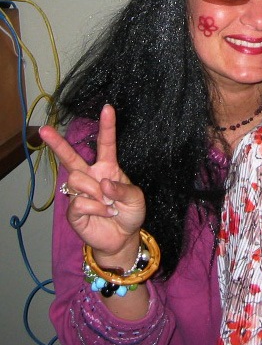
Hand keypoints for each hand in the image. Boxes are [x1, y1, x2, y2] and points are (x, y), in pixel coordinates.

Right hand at [40, 105, 145, 264]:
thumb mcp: (136, 199)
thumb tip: (103, 184)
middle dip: (57, 143)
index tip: (108, 108)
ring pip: (77, 180)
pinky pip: (80, 202)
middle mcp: (91, 176)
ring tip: (108, 204)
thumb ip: (123, 189)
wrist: (123, 237)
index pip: (106, 144)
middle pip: (71, 157)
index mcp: (108, 168)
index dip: (107, 126)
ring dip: (96, 192)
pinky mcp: (73, 209)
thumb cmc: (130, 213)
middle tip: (42, 130)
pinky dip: (96, 208)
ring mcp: (79, 192)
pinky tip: (104, 213)